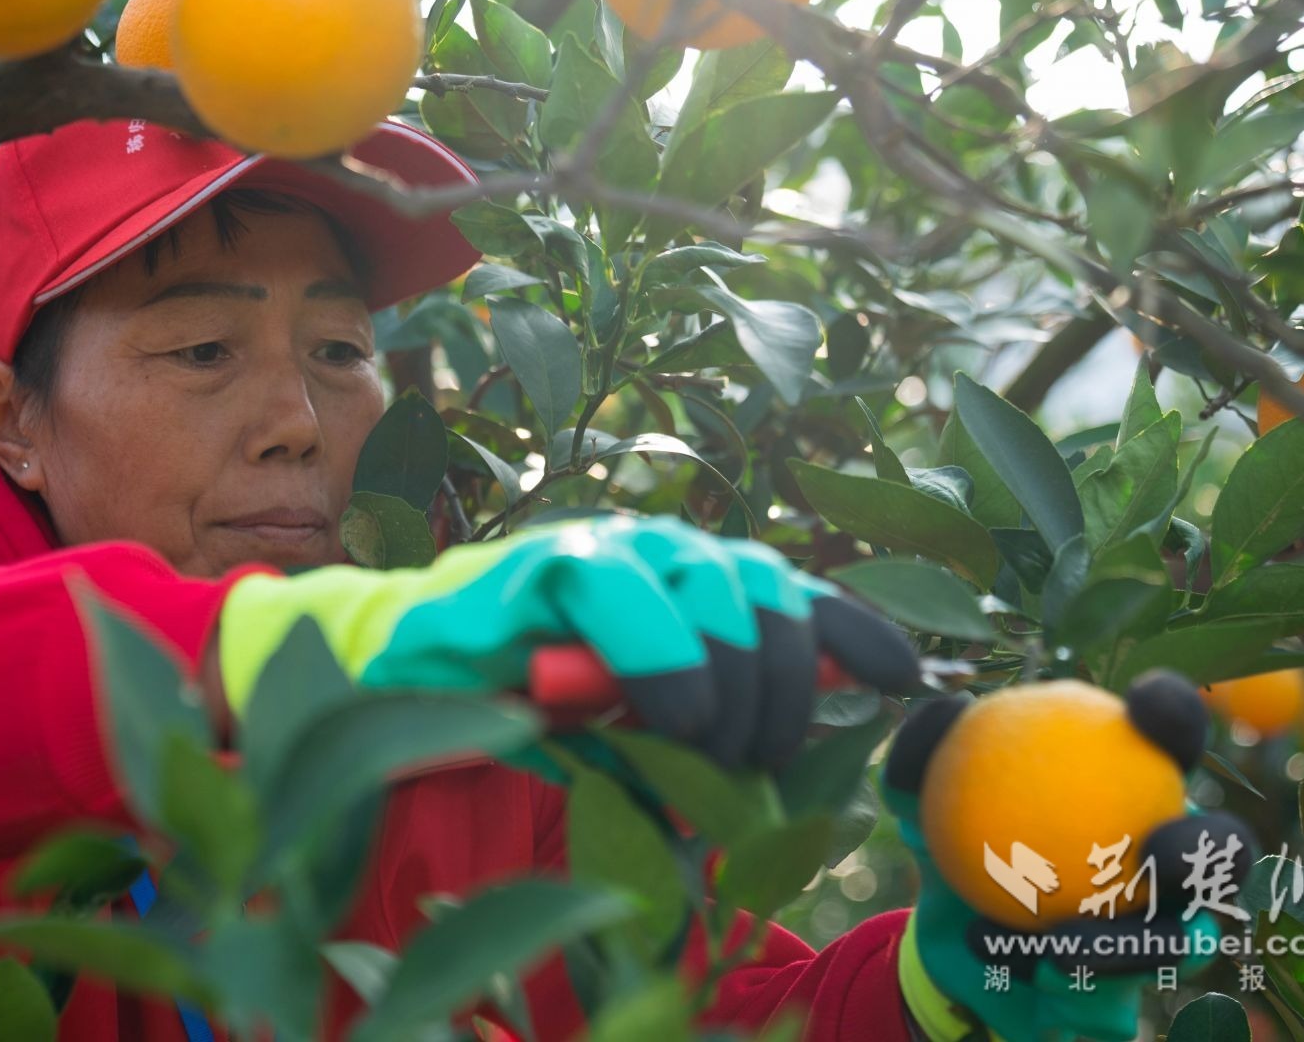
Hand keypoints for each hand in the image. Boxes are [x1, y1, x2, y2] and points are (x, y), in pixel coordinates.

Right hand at [217, 513, 919, 770]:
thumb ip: (700, 723)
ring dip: (728, 683)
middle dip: (778, 687)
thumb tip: (779, 760)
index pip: (792, 589)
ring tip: (698, 744)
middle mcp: (657, 546)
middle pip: (767, 591)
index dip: (853, 631)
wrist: (398, 672)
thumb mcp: (630, 722)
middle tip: (746, 759)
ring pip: (715, 589)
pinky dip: (664, 658)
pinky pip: (631, 596)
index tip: (905, 682)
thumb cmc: (518, 699)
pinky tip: (668, 709)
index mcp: (686, 578)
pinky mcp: (547, 562)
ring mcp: (604, 544)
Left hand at [881, 672, 1251, 1041]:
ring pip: (1176, 945)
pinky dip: (1069, 989)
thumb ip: (927, 756)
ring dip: (1122, 945)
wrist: (948, 937)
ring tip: (1061, 948)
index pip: (1169, 745)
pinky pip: (1113, 1003)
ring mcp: (1160, 937)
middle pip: (1222, 851)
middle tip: (1157, 850)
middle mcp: (1165, 865)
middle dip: (1206, 848)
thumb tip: (945, 708)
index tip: (1145, 703)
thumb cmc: (954, 845)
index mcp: (1133, 795)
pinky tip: (1030, 973)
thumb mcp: (924, 801)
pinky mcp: (1129, 1003)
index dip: (1176, 716)